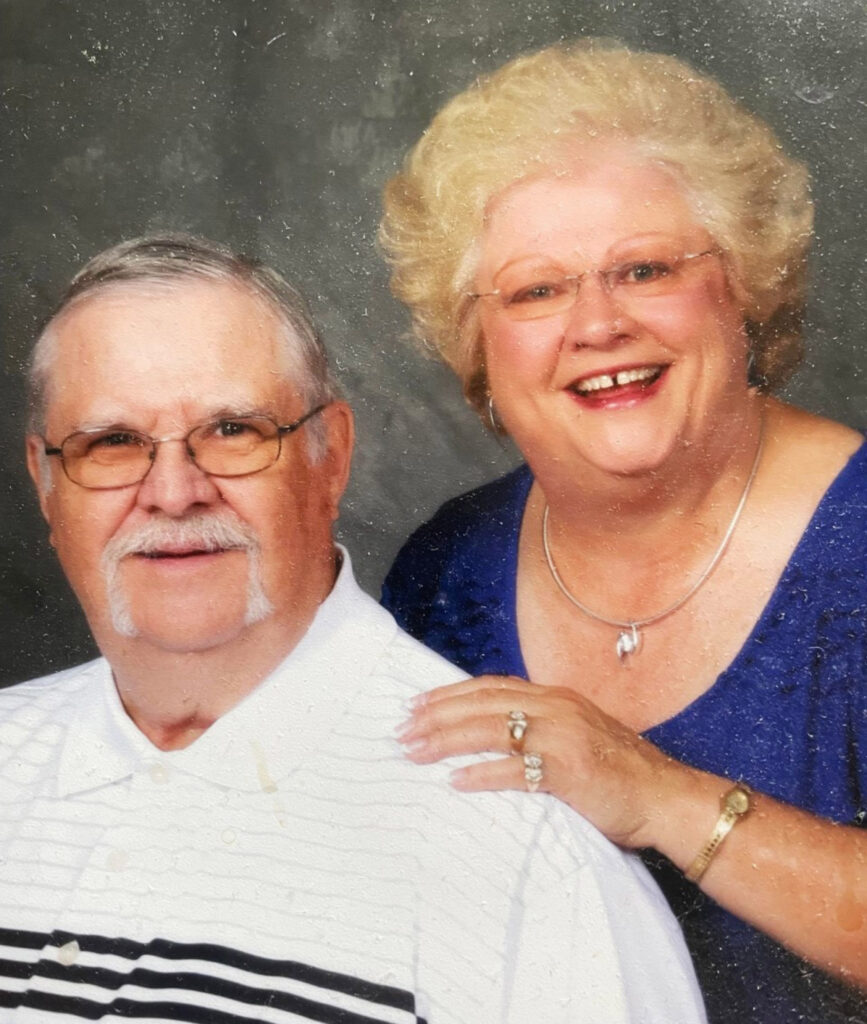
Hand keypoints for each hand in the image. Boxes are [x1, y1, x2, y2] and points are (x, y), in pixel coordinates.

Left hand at [398, 674, 687, 848]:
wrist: (666, 796)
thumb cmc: (618, 771)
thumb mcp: (576, 733)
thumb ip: (539, 726)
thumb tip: (490, 733)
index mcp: (555, 697)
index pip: (491, 687)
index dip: (450, 694)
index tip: (416, 704)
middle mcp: (556, 708)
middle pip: (483, 703)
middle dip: (437, 714)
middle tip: (402, 729)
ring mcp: (564, 737)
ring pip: (493, 729)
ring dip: (447, 739)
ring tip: (415, 750)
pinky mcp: (571, 771)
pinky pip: (518, 770)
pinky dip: (483, 774)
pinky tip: (456, 781)